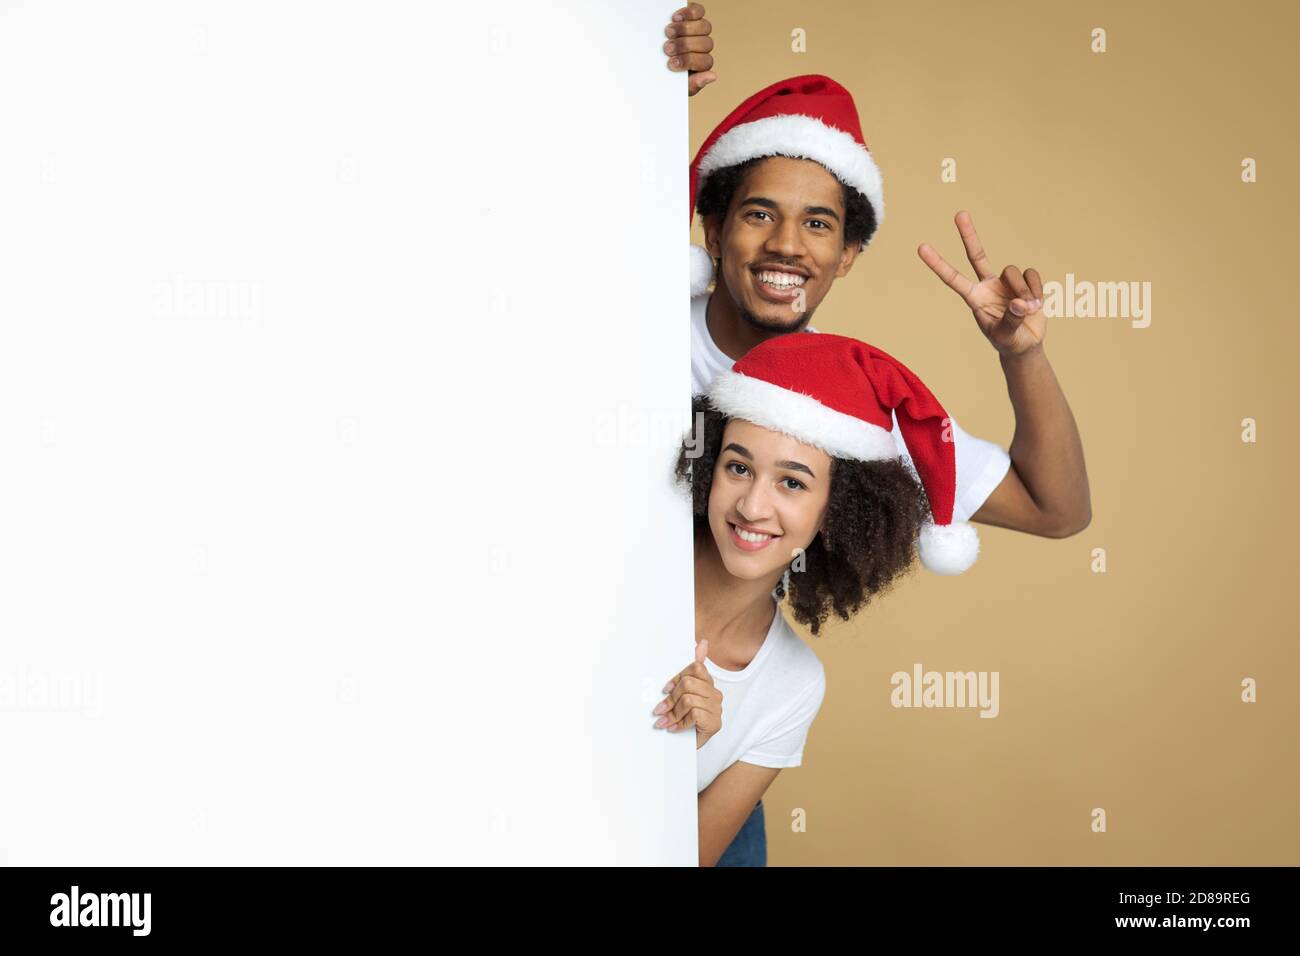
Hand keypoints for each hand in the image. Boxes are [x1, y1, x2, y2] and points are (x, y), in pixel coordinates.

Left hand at [654, 640, 721, 748]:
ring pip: (689, 700)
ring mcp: (717, 709)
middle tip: (659, 709)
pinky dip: (680, 723)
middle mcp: (715, 694)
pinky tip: (674, 728)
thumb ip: (692, 669)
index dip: (677, 678)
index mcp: (709, 683)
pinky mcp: (715, 723)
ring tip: (664, 721)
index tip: (665, 689)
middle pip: (688, 684)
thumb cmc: (686, 717)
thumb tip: (702, 642)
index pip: (695, 668)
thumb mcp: (685, 693)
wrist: (689, 747)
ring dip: (673, 713)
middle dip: (671, 698)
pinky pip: (693, 715)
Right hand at [663, 3, 715, 95]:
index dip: (689, 61)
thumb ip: (693, 85)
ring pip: (704, 27)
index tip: (671, 63)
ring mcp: (699, 31)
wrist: (655, 66)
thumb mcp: (678, 87)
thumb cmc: (667, 77)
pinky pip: (698, 11)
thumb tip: (712, 76)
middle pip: (705, 44)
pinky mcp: (692, 17)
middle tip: (667, 48)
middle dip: (685, 46)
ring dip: (685, 29)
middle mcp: (703, 48)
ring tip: (668, 32)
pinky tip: (675, 18)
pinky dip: (688, 13)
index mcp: (701, 65)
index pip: (705, 62)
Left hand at [918, 210, 1046, 356]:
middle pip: (977, 255)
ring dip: (1023, 291)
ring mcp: (1006, 282)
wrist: (1026, 344)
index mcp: (974, 298)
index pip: (953, 279)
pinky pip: (1031, 274)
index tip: (921, 248)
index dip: (938, 264)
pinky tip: (1036, 303)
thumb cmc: (1009, 342)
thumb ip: (1011, 320)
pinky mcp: (1025, 281)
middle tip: (959, 213)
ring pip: (1013, 271)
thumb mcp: (1005, 336)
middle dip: (969, 235)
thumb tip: (1019, 302)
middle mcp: (988, 285)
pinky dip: (1036, 289)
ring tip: (1028, 309)